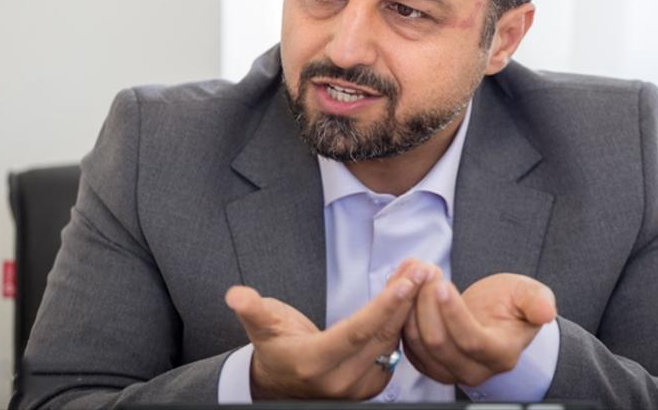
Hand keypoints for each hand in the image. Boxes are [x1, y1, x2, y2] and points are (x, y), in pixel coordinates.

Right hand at [225, 259, 433, 399]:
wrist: (281, 382)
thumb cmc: (274, 347)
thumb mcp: (260, 325)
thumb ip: (251, 308)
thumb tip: (235, 295)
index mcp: (314, 362)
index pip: (357, 332)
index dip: (383, 306)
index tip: (406, 281)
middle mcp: (340, 380)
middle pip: (381, 336)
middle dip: (405, 300)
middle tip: (423, 269)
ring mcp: (358, 388)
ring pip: (392, 344)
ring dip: (408, 310)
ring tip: (420, 276)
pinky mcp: (371, 386)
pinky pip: (394, 353)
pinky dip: (403, 324)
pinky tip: (410, 299)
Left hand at [402, 271, 555, 386]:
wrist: (494, 317)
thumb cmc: (511, 303)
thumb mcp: (529, 294)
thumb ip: (538, 301)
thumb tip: (546, 312)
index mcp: (501, 353)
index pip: (471, 340)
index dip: (454, 313)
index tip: (443, 284)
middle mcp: (475, 370)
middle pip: (439, 343)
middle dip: (427, 304)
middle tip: (426, 273)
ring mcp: (449, 371)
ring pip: (419, 345)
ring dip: (413, 308)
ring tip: (417, 277)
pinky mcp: (429, 365)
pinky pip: (408, 346)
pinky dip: (404, 318)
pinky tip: (409, 293)